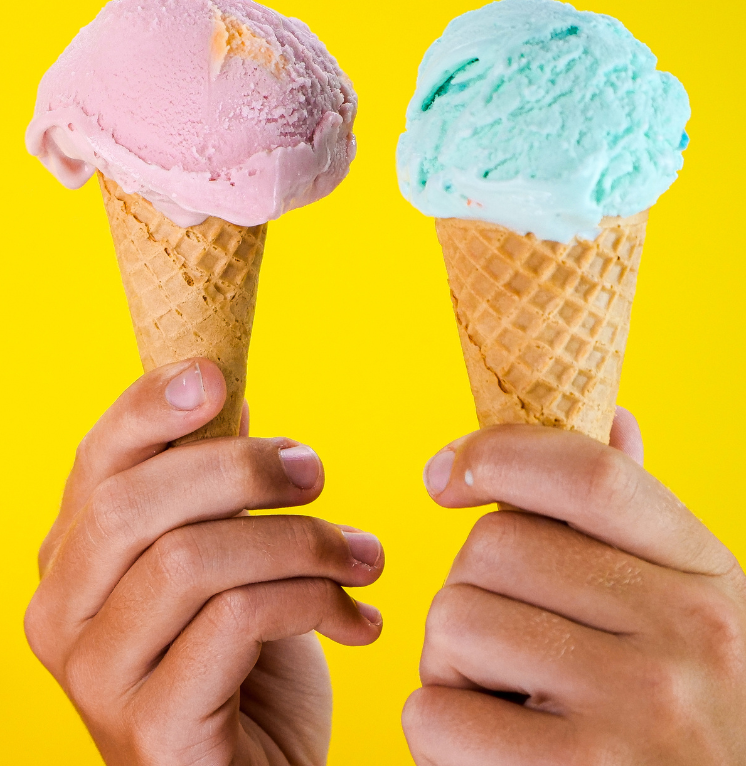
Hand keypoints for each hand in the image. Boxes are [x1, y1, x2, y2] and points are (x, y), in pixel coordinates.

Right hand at [24, 358, 383, 765]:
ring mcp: (96, 680)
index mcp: (70, 561)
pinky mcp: (152, 733)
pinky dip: (309, 599)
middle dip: (237, 468)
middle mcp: (59, 617)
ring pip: (187, 559)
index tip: (216, 375)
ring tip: (362, 554)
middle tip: (313, 468)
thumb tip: (225, 393)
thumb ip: (209, 489)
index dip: (149, 407)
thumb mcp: (225, 563)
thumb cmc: (242, 668)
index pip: (94, 461)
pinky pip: (233, 623)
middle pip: (132, 503)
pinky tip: (354, 617)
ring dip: (295, 540)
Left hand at [403, 410, 745, 764]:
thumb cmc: (684, 719)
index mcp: (710, 577)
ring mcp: (643, 709)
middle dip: (469, 592)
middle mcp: (689, 633)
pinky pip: (434, 713)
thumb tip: (610, 413)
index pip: (589, 471)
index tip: (444, 475)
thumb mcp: (686, 611)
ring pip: (453, 621)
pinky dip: (438, 734)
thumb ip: (634, 522)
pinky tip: (493, 754)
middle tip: (507, 652)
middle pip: (492, 546)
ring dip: (449, 666)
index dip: (496, 453)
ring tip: (508, 706)